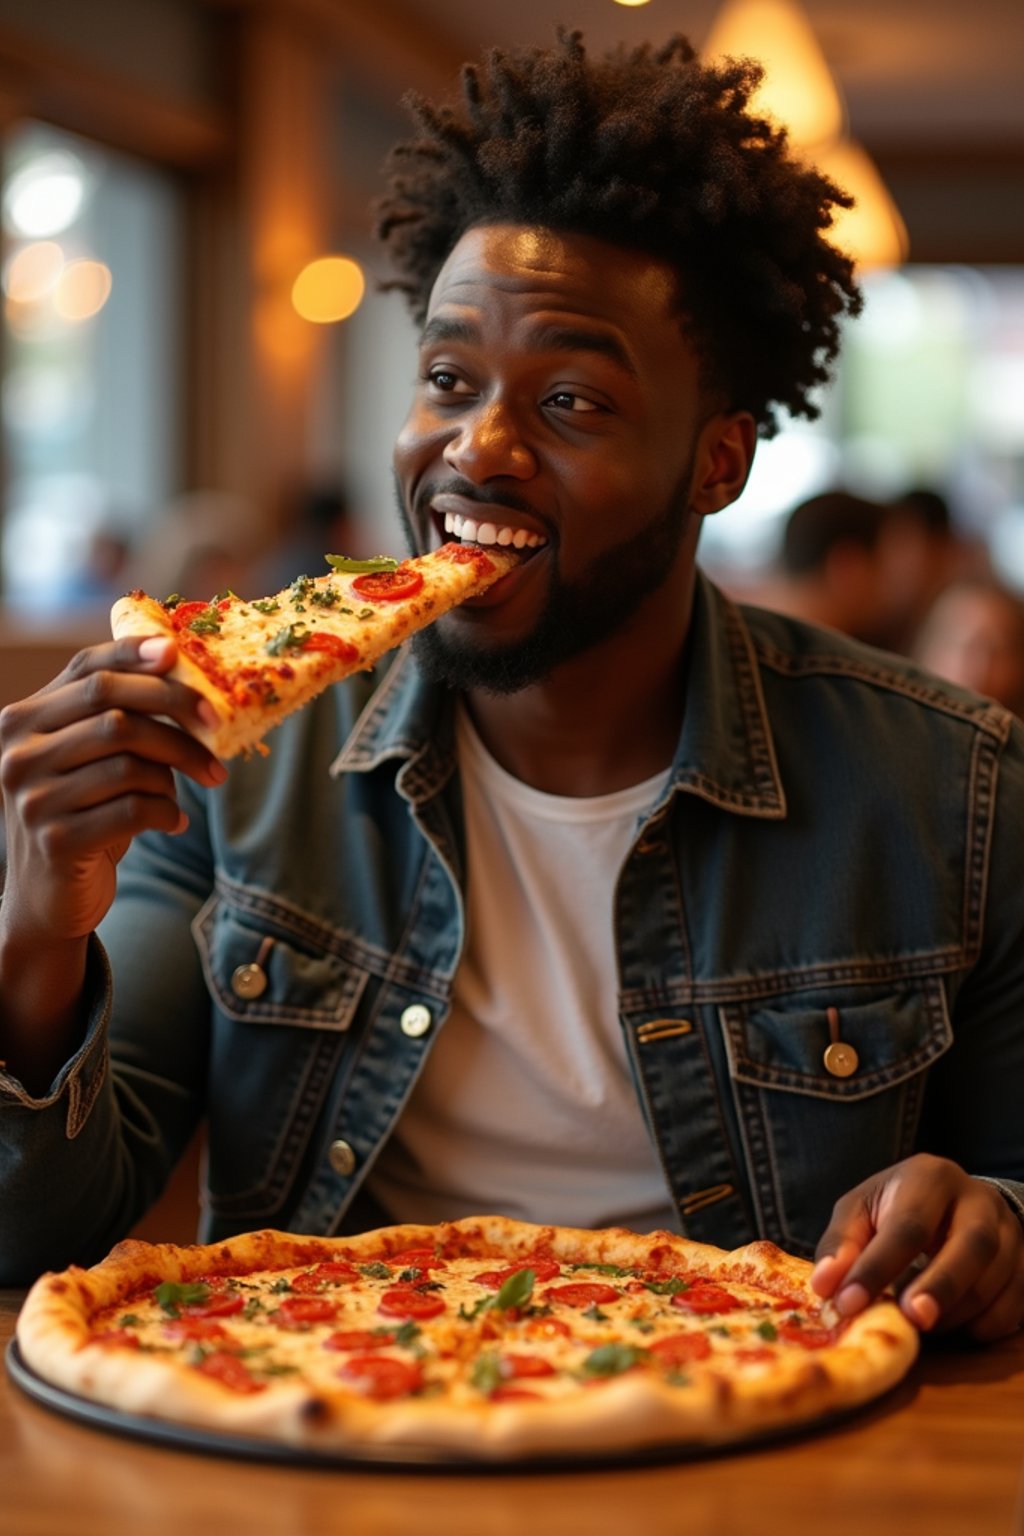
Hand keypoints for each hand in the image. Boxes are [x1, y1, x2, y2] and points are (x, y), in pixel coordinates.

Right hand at [0, 635, 226, 941]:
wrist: (47, 897)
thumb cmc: (82, 813)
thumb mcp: (86, 757)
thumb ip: (112, 715)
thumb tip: (180, 667)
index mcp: (23, 720)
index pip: (85, 670)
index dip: (135, 656)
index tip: (180, 654)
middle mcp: (18, 754)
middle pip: (114, 713)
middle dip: (176, 715)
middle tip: (218, 729)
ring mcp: (34, 799)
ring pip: (130, 763)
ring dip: (174, 774)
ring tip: (185, 789)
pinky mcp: (58, 841)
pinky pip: (135, 810)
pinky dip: (167, 811)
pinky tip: (174, 821)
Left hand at [811, 1153, 1023, 1341]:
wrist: (953, 1201)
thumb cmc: (897, 1206)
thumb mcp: (861, 1210)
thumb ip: (840, 1245)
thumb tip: (825, 1287)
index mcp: (930, 1177)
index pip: (908, 1225)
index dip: (877, 1267)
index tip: (849, 1303)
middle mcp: (978, 1199)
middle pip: (972, 1245)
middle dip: (941, 1287)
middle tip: (911, 1321)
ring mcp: (1009, 1231)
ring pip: (997, 1278)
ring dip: (957, 1312)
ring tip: (921, 1325)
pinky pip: (1015, 1304)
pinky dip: (983, 1324)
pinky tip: (954, 1326)